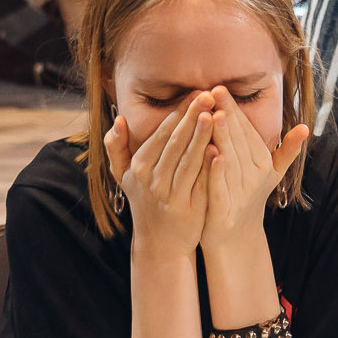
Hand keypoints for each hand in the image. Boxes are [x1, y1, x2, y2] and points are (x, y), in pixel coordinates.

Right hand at [104, 94, 215, 257]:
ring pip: (187, 159)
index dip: (179, 112)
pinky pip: (199, 182)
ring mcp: (169, 195)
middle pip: (175, 142)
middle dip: (192, 116)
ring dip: (201, 135)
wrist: (160, 244)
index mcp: (138, 167)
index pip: (162, 133)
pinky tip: (220, 147)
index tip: (195, 93)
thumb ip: (117, 147)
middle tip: (208, 94)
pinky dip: (209, 164)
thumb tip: (118, 119)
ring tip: (215, 114)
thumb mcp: (125, 176)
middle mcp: (151, 180)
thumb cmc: (146, 202)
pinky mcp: (187, 209)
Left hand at [201, 87, 309, 251]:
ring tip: (213, 115)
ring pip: (231, 160)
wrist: (233, 238)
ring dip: (222, 137)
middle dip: (227, 116)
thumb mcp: (270, 172)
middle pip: (239, 142)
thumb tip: (305, 127)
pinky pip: (221, 187)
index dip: (235, 110)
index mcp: (264, 164)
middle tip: (214, 92)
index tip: (220, 88)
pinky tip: (210, 153)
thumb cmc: (246, 195)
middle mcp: (256, 178)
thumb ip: (287, 150)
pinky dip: (216, 170)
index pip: (247, 132)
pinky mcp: (226, 211)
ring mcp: (241, 195)